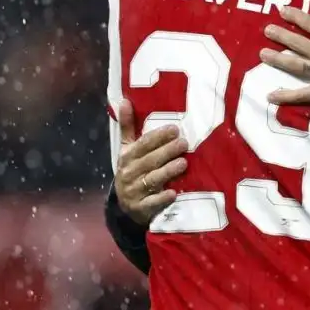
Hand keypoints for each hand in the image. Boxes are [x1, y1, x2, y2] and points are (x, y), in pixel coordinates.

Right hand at [113, 98, 188, 224]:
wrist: (127, 206)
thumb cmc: (133, 171)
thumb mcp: (128, 150)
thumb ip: (128, 127)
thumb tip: (124, 100)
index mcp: (127, 157)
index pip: (142, 144)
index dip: (158, 137)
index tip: (174, 129)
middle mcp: (129, 173)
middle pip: (150, 160)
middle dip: (167, 151)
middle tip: (184, 143)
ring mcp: (134, 192)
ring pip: (152, 179)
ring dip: (167, 171)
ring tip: (183, 163)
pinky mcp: (141, 208)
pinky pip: (152, 203)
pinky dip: (162, 198)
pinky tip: (173, 193)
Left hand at [259, 0, 309, 111]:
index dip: (295, 16)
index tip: (281, 10)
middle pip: (298, 43)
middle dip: (280, 36)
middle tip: (266, 30)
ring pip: (295, 65)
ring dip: (277, 59)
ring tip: (262, 55)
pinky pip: (302, 94)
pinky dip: (286, 96)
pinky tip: (270, 96)